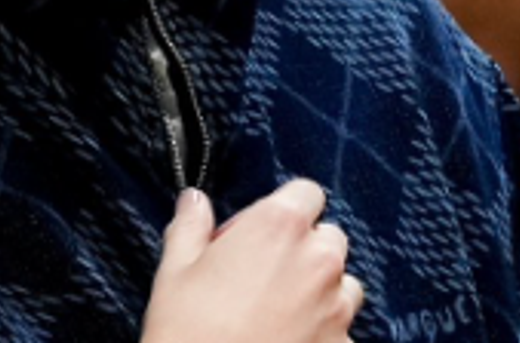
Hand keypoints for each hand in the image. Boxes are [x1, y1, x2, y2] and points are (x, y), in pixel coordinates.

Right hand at [141, 180, 361, 342]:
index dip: (285, 207)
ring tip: (280, 309)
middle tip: (264, 271)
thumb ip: (191, 226)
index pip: (306, 192)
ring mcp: (336, 307)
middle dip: (303, 248)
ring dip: (321, 288)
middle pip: (329, 236)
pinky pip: (343, 329)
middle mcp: (317, 261)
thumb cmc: (188, 332)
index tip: (262, 227)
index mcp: (277, 227)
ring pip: (344, 282)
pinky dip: (323, 331)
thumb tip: (194, 202)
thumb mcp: (175, 271)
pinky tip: (287, 339)